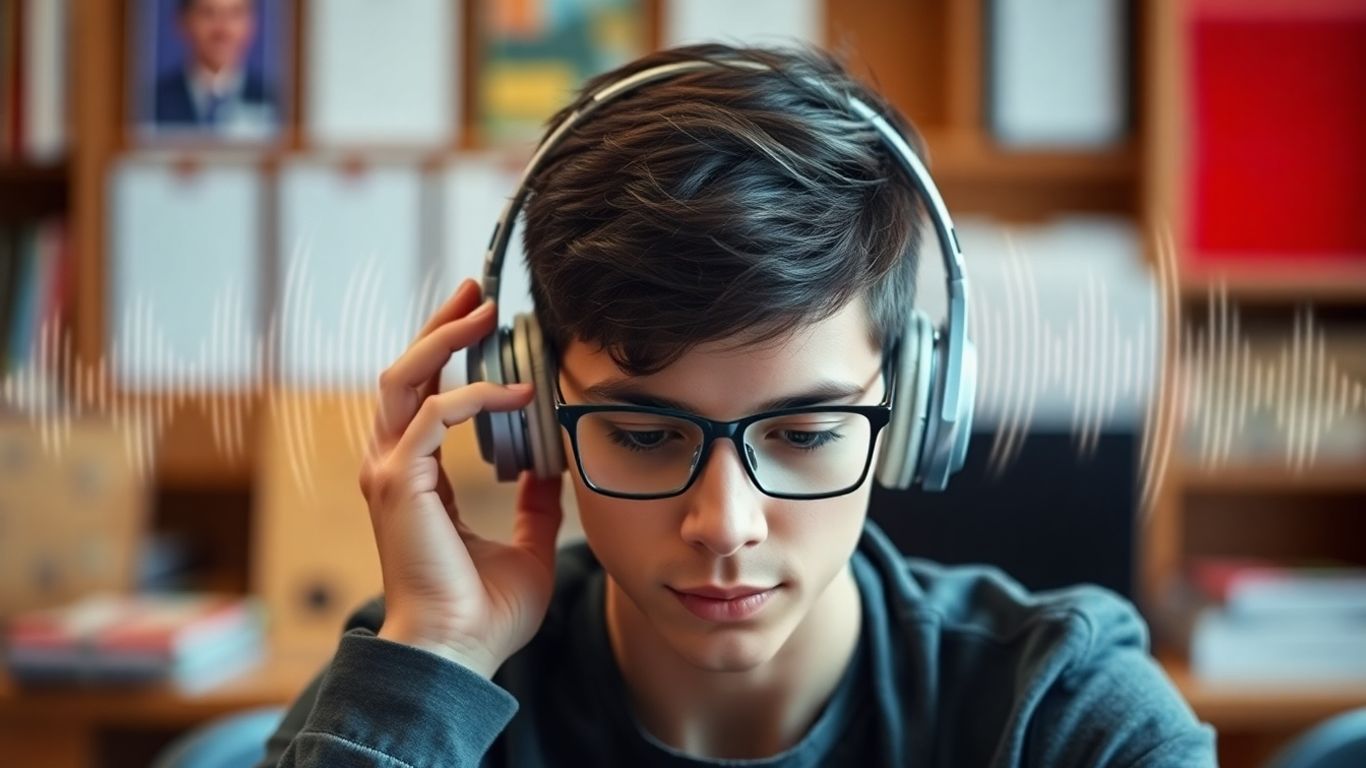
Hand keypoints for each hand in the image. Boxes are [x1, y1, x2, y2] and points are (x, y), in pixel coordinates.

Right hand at [360, 278, 563, 677]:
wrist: (458, 654)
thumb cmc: (484, 612)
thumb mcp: (526, 546)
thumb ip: (535, 505)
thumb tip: (553, 471)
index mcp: (416, 478)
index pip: (425, 397)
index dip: (452, 355)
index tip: (486, 323)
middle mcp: (392, 467)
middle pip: (405, 374)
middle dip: (440, 326)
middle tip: (478, 292)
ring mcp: (388, 473)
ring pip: (405, 380)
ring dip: (444, 339)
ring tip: (485, 310)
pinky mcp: (397, 483)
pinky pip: (433, 416)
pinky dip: (475, 396)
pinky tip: (518, 393)